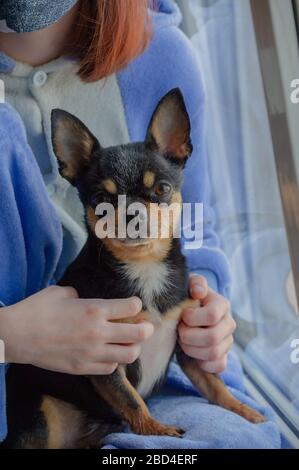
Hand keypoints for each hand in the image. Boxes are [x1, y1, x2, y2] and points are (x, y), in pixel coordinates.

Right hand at [0, 286, 153, 374]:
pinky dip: (115, 360)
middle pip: (138, 334)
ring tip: (130, 342)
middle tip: (146, 326)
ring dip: (134, 347)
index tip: (134, 304)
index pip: (131, 308)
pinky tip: (110, 354)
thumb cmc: (37, 309)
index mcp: (94, 309)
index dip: (137, 304)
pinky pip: (110, 368)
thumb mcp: (60, 292)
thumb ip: (79, 294)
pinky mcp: (82, 367)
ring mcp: (92, 353)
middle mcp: (98, 332)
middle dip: (147, 329)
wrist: (16, 336)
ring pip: (129, 355)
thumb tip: (82, 298)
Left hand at [178, 275, 235, 373]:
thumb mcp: (189, 284)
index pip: (212, 315)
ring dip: (191, 349)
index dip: (193, 318)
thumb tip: (198, 292)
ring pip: (213, 353)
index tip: (183, 315)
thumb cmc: (187, 297)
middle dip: (189, 336)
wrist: (187, 313)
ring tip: (182, 340)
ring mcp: (227, 342)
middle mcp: (229, 323)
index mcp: (222, 304)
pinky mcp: (223, 357)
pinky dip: (202, 363)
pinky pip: (218, 366)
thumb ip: (195, 283)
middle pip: (212, 337)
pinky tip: (192, 353)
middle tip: (179, 330)